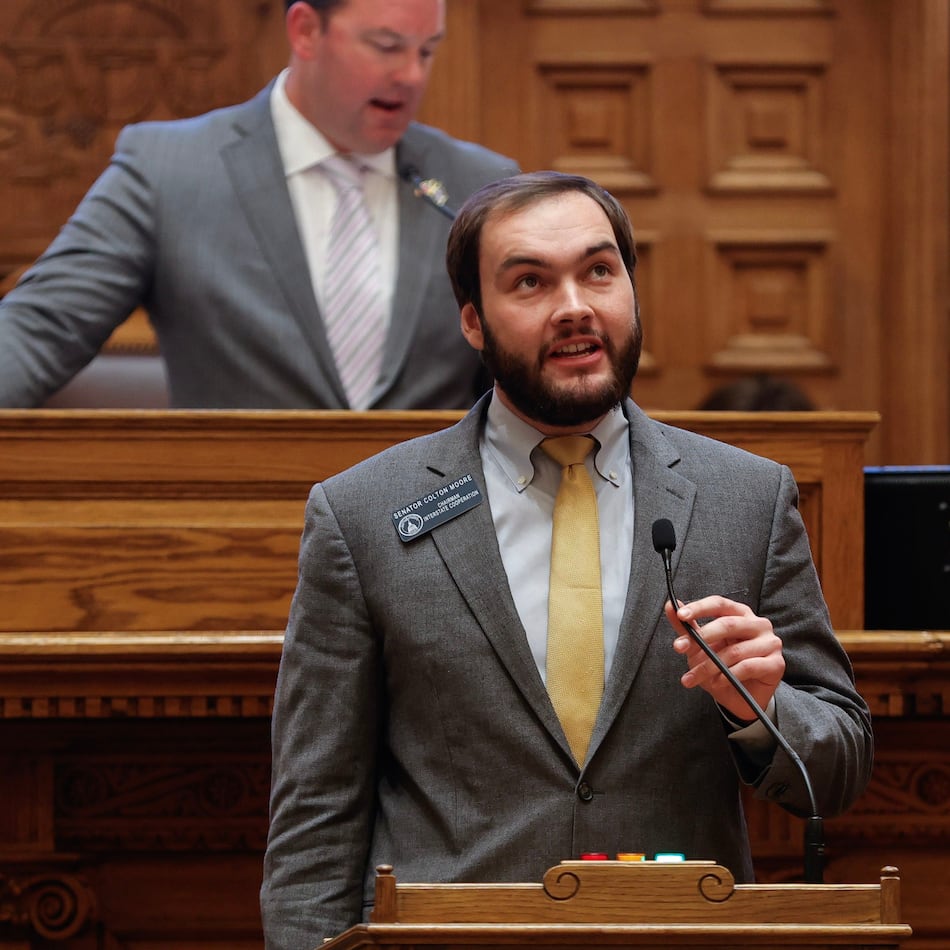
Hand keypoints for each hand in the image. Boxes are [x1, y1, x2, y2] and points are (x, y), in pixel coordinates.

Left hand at [665, 595, 784, 721]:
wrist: (740, 698)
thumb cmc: (721, 666)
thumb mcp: (700, 645)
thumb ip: (687, 627)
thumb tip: (670, 605)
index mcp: (740, 613)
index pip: (719, 603)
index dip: (699, 608)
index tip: (680, 615)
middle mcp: (758, 624)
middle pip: (727, 624)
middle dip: (700, 638)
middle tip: (679, 649)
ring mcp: (771, 642)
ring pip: (734, 651)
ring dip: (708, 666)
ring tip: (692, 677)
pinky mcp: (776, 663)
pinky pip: (748, 667)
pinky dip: (728, 676)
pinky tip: (717, 682)